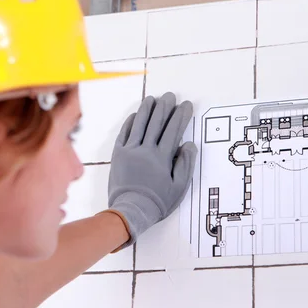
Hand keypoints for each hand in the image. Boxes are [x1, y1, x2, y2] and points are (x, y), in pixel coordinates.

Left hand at [107, 92, 196, 248]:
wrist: (131, 211)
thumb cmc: (157, 202)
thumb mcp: (179, 187)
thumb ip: (185, 165)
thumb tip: (189, 145)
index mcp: (162, 157)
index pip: (174, 130)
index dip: (180, 116)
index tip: (186, 106)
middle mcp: (146, 150)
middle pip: (156, 123)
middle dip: (165, 107)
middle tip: (170, 96)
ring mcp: (130, 151)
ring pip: (139, 125)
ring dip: (146, 110)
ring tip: (152, 98)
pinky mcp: (118, 155)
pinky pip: (124, 134)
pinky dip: (130, 123)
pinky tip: (135, 115)